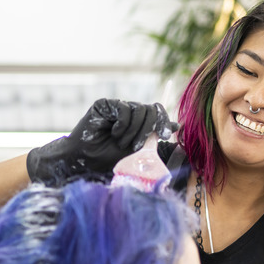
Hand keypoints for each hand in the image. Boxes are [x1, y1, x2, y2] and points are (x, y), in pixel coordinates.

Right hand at [26, 98, 178, 185]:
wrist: (85, 159)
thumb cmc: (110, 158)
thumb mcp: (138, 150)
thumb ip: (155, 137)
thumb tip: (178, 125)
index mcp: (138, 121)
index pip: (157, 112)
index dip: (164, 120)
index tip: (165, 134)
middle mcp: (129, 112)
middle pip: (151, 109)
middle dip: (149, 128)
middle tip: (138, 144)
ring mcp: (117, 107)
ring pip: (140, 109)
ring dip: (134, 131)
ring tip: (122, 143)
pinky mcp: (105, 104)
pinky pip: (124, 109)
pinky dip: (123, 124)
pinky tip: (114, 133)